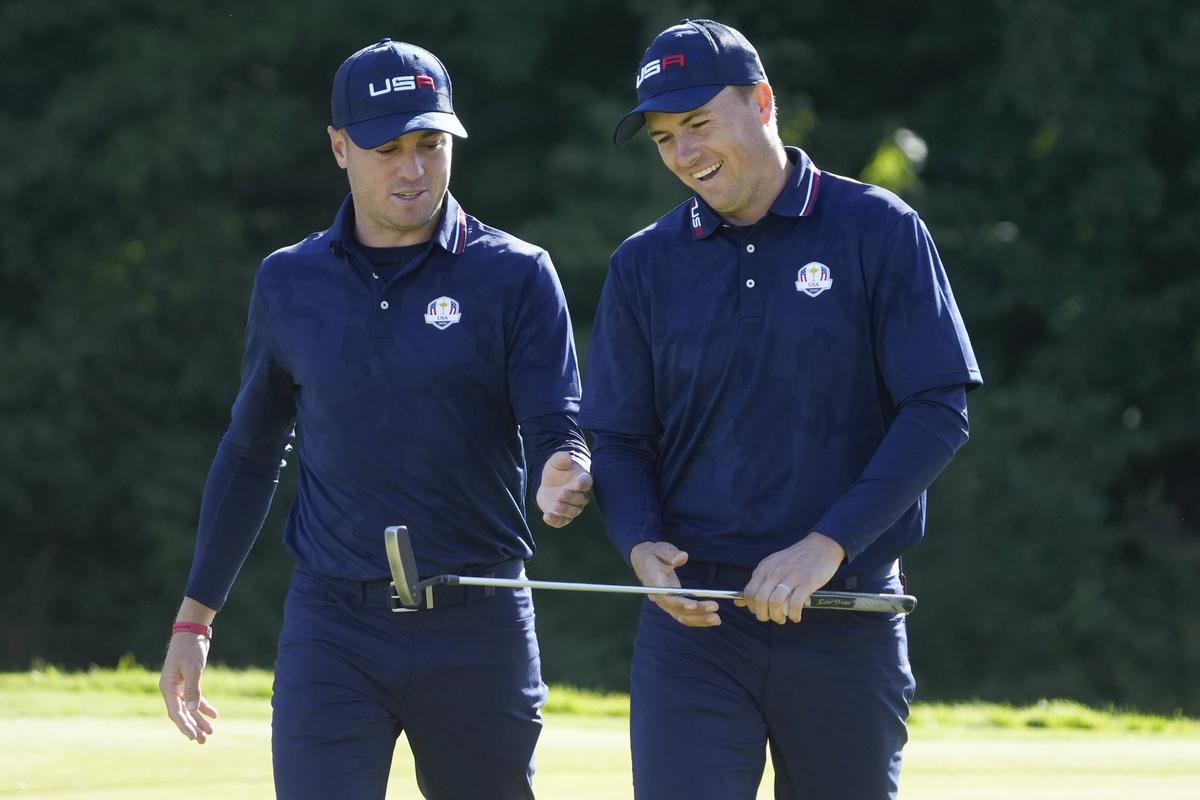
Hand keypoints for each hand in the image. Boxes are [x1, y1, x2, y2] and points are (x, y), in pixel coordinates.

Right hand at [159, 604, 218, 743]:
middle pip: (182, 713)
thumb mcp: (193, 669)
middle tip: (203, 741)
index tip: (193, 737)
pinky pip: (195, 698)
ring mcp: (179, 686)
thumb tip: (191, 709)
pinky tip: (214, 715)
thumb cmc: (190, 648)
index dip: (184, 725)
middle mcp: (171, 689)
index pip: (175, 712)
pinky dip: (204, 707)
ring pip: (189, 708)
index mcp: (168, 687)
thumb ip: (193, 689)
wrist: (191, 632)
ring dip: (199, 720)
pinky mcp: (189, 681)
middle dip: (192, 727)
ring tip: (210, 733)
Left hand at [536, 451, 592, 526]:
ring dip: (564, 509)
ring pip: (573, 512)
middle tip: (561, 493)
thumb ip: (561, 458)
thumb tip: (566, 456)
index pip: (586, 483)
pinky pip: (562, 521)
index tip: (577, 483)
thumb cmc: (557, 470)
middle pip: (580, 500)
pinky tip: (546, 517)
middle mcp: (580, 496)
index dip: (582, 484)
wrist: (550, 483)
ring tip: (555, 504)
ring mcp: (572, 507)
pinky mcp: (562, 515)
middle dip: (571, 497)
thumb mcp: (556, 461)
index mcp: (582, 480)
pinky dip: (555, 521)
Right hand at [630, 541, 719, 627]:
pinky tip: (711, 619)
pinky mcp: (673, 605)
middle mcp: (659, 597)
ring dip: (699, 619)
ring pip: (681, 616)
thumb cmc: (655, 554)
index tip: (694, 604)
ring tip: (716, 619)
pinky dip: (697, 619)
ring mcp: (666, 603)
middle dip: (696, 611)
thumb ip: (671, 553)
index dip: (680, 603)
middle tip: (714, 607)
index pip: (667, 597)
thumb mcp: (661, 549)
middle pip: (677, 610)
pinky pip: (684, 616)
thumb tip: (682, 557)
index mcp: (655, 584)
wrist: (645, 562)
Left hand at [735, 531, 844, 624]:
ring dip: (777, 616)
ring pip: (775, 603)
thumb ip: (758, 582)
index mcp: (765, 567)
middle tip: (771, 617)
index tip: (760, 612)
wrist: (822, 546)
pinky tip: (796, 616)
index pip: (749, 592)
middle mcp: (775, 571)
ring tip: (783, 618)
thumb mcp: (774, 565)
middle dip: (763, 615)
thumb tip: (739, 602)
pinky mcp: (807, 582)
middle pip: (760, 600)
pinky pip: (795, 604)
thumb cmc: (797, 558)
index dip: (752, 607)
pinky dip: (793, 615)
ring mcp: (791, 576)